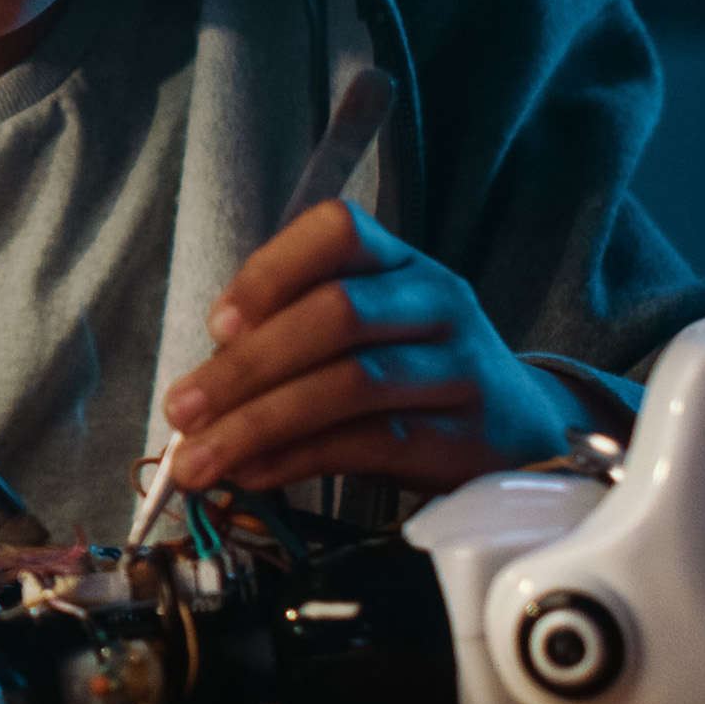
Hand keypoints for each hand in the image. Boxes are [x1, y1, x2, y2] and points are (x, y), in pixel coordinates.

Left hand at [156, 202, 580, 498]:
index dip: (269, 273)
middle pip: (336, 314)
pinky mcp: (463, 436)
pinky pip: (371, 444)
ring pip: (351, 383)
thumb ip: (291, 340)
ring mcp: (458, 368)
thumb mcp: (368, 334)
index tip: (217, 325)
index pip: (335, 232)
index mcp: (400, 263)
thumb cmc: (415, 376)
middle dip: (246, 366)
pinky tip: (254, 471)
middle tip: (182, 409)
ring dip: (259, 422)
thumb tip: (199, 390)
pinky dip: (299, 459)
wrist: (522, 432)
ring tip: (200, 459)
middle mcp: (436, 302)